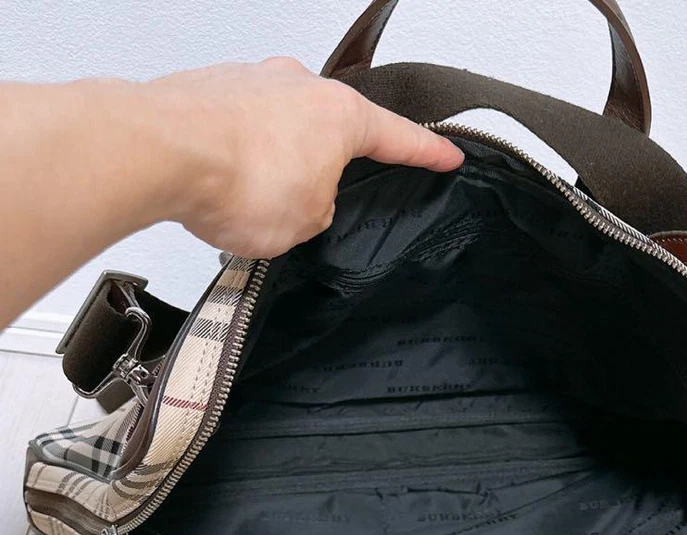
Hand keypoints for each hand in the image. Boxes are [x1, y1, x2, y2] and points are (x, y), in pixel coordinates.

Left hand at [146, 58, 463, 257]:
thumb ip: (320, 209)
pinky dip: (236, 162)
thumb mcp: (307, 222)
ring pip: (279, 134)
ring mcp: (251, 82)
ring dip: (272, 170)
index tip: (447, 156)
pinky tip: (223, 188)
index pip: (399, 137)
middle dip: (323, 171)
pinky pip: (238, 133)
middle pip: (329, 132)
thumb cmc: (235, 179)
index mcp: (340, 115)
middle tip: (307, 206)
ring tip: (250, 205)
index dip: (428, 153)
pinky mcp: (209, 91)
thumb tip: (307, 199)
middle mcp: (298, 86)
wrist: (159, 153)